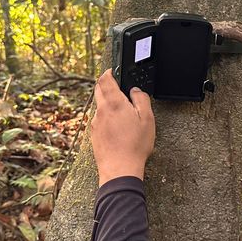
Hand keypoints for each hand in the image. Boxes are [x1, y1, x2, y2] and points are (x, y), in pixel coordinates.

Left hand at [91, 69, 155, 186]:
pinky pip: (99, 120)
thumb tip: (136, 91)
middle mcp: (101, 111)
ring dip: (107, 103)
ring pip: (99, 106)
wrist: (120, 169)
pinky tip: (117, 128)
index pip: (105, 80)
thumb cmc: (135, 145)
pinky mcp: (94, 135)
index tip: (114, 71)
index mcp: (114, 104)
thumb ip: (141, 100)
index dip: (109, 72)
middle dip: (106, 85)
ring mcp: (96, 123)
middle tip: (117, 86)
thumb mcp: (147, 119)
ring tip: (122, 112)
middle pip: (98, 90)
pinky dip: (107, 117)